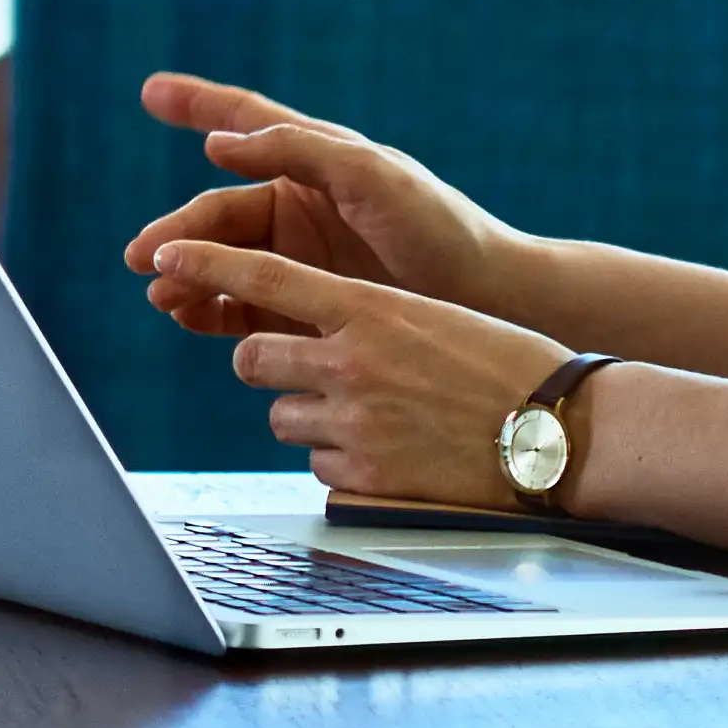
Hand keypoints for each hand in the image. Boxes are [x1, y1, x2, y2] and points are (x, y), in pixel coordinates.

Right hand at [123, 76, 531, 338]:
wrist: (491, 302)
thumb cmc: (440, 228)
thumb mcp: (372, 176)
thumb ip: (295, 150)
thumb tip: (216, 145)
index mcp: (314, 162)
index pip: (242, 123)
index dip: (196, 105)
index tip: (151, 90)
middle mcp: (300, 207)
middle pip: (218, 213)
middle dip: (175, 233)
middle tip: (141, 258)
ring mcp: (301, 259)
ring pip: (223, 261)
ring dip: (187, 274)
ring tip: (163, 296)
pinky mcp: (308, 306)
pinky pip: (243, 307)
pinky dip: (211, 311)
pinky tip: (189, 318)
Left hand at [141, 238, 570, 509]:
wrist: (564, 434)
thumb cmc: (509, 368)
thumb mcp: (433, 318)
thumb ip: (366, 319)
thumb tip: (316, 325)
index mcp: (370, 308)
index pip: (265, 275)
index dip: (206, 261)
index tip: (163, 251)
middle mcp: (351, 360)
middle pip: (252, 355)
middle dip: (268, 365)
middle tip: (312, 372)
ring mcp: (354, 421)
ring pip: (280, 415)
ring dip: (310, 417)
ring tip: (376, 419)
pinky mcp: (363, 477)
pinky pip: (317, 465)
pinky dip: (343, 462)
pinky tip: (394, 456)